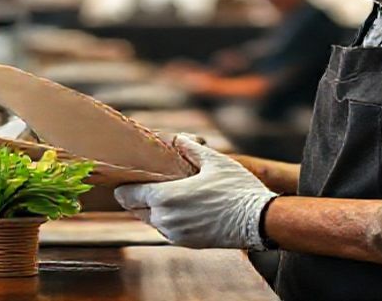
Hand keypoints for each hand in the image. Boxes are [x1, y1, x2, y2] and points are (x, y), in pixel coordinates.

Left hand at [114, 135, 277, 249]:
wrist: (258, 220)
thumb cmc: (236, 188)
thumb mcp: (215, 161)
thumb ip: (191, 149)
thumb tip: (180, 139)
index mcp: (166, 197)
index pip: (127, 195)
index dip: (123, 185)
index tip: (126, 176)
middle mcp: (164, 219)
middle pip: (135, 209)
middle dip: (137, 196)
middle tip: (147, 180)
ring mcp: (174, 234)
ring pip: (151, 220)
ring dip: (153, 207)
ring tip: (168, 191)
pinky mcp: (186, 243)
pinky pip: (166, 229)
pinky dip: (167, 217)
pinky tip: (182, 205)